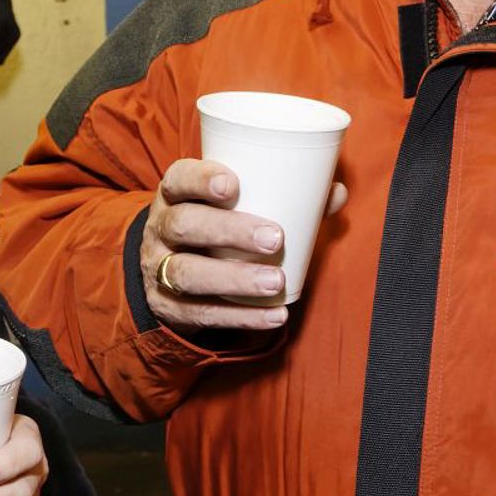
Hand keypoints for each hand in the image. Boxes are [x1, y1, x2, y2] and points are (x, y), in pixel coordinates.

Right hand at [139, 158, 349, 333]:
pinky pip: (201, 314)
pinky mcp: (168, 307)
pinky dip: (240, 317)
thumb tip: (336, 192)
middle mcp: (161, 228)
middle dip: (229, 231)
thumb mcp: (233, 205)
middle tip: (275, 238)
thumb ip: (285, 195)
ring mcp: (158, 269)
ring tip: (275, 281)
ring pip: (187, 273)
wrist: (166, 271)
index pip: (178, 179)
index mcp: (175, 194)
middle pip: (184, 225)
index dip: (200, 179)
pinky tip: (274, 316)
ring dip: (235, 279)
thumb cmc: (215, 224)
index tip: (233, 185)